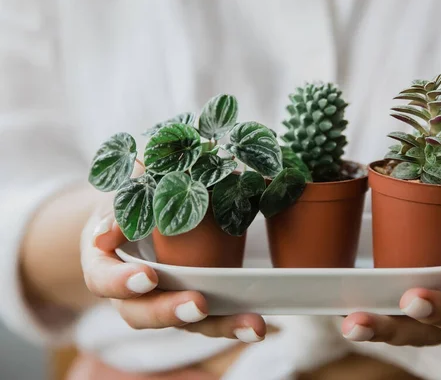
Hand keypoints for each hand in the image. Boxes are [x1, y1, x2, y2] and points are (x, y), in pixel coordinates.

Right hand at [80, 195, 265, 343]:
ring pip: (184, 323)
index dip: (121, 283)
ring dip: (218, 326)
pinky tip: (257, 323)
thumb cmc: (129, 202)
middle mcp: (130, 294)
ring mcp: (163, 302)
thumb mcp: (123, 193)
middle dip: (171, 312)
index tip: (147, 277)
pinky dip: (233, 322)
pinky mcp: (191, 303)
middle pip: (142, 314)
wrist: (143, 215)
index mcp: (104, 265)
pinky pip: (210, 319)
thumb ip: (121, 203)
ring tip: (250, 324)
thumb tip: (108, 232)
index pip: (102, 280)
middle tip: (199, 305)